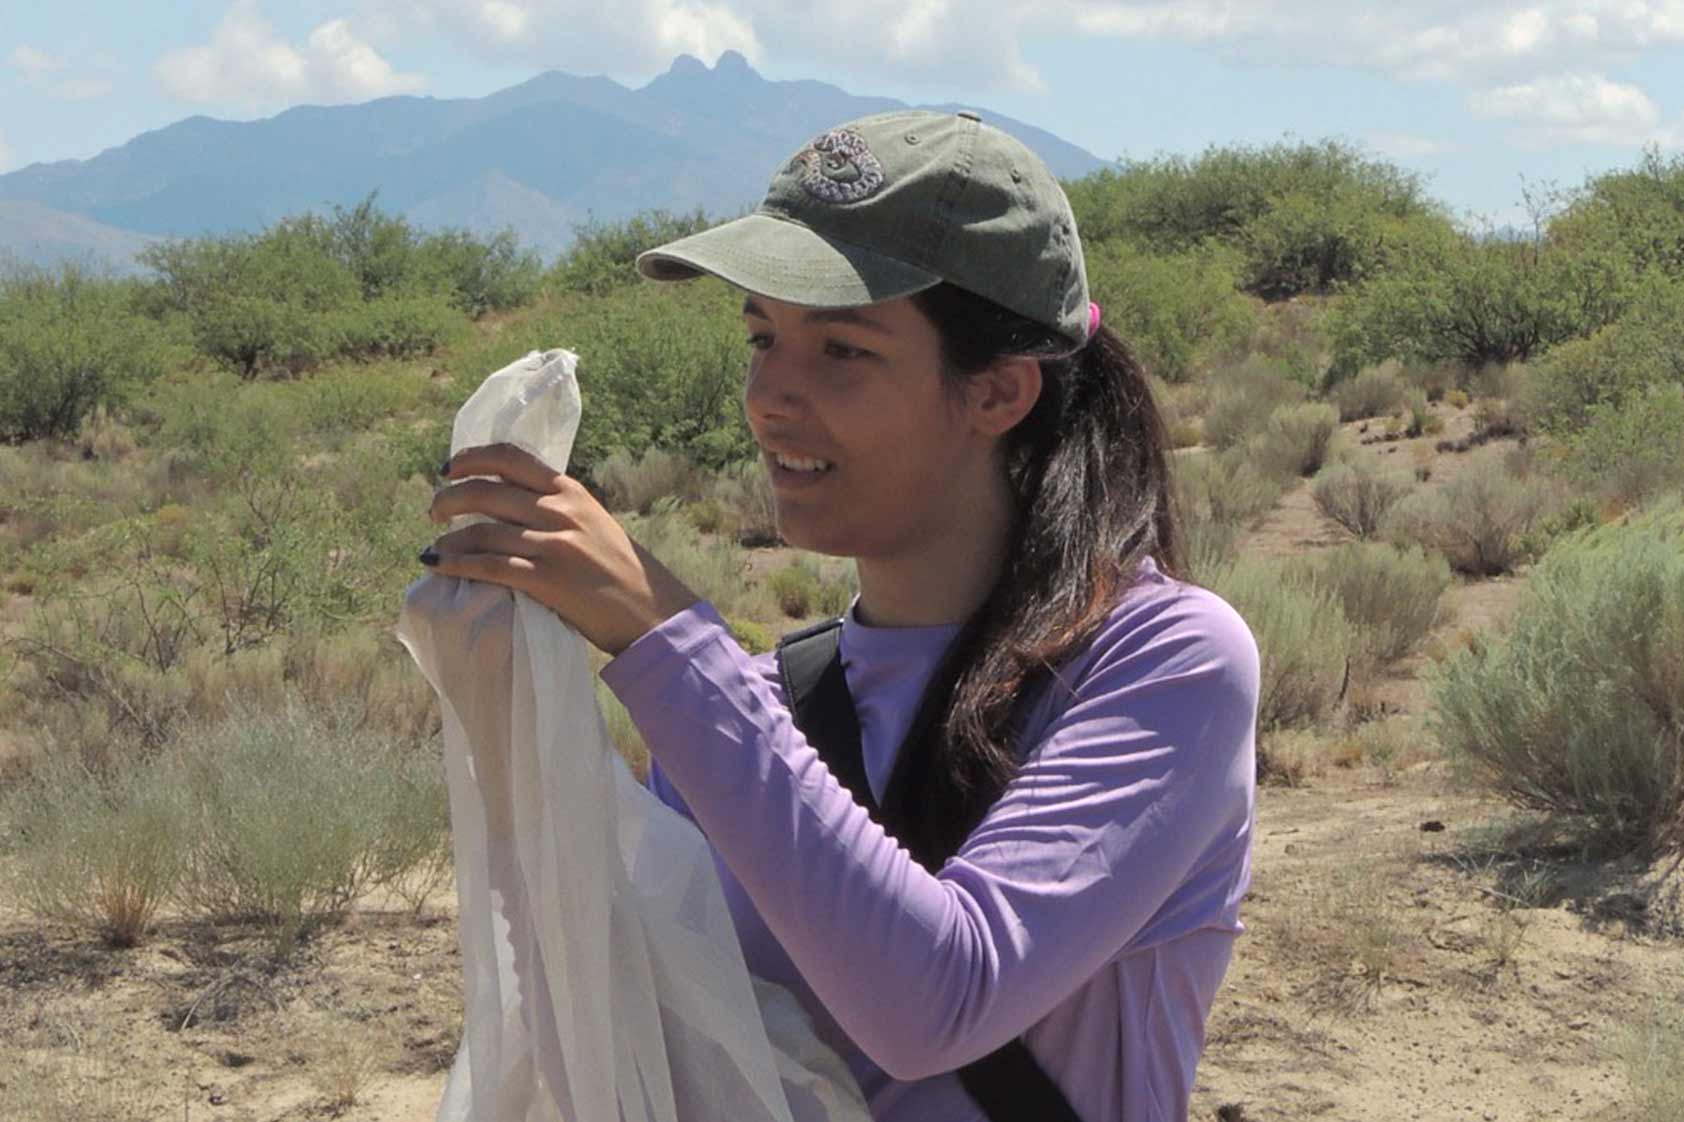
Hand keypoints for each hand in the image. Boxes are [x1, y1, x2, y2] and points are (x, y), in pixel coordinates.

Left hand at [423, 443, 700, 655]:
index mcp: (571, 492)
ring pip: (482, 531)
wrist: (653, 611)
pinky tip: (437, 564)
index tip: (449, 468)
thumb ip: (558, 511)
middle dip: (448, 499)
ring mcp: (554, 545)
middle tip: (434, 511)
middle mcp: (560, 511)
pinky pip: (489, 566)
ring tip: (434, 548)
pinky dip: (456, 564)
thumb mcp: (594, 524)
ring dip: (448, 538)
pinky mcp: (548, 579)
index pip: (511, 458)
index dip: (472, 458)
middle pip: (486, 492)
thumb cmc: (623, 572)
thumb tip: (512, 507)